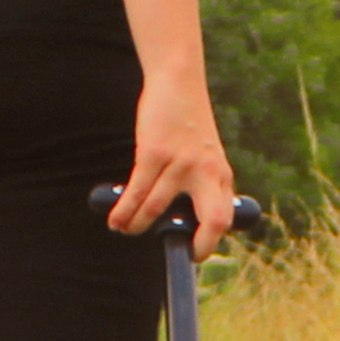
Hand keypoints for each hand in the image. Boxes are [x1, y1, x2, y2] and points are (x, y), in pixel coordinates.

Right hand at [107, 74, 236, 259]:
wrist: (179, 85)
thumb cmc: (189, 125)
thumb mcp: (209, 156)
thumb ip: (205, 185)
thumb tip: (190, 221)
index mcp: (221, 176)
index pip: (224, 218)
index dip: (211, 242)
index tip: (194, 253)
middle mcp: (207, 172)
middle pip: (213, 220)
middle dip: (198, 245)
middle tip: (178, 255)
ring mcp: (182, 163)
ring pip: (157, 208)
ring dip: (137, 225)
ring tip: (125, 229)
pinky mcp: (155, 153)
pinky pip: (137, 191)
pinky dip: (124, 210)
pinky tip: (115, 219)